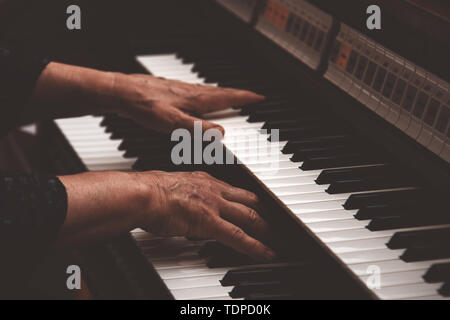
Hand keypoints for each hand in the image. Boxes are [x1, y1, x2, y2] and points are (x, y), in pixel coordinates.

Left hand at [109, 73, 264, 134]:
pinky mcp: (172, 91)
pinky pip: (196, 94)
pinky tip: (199, 102)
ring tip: (230, 101)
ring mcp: (182, 90)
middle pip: (221, 93)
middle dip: (237, 96)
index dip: (244, 98)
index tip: (259, 97)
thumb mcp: (171, 122)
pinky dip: (206, 97)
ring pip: (208, 93)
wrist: (122, 92)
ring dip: (222, 96)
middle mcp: (191, 92)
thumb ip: (196, 128)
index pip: (227, 97)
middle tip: (249, 99)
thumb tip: (219, 133)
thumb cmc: (144, 106)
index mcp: (196, 99)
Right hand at [135, 170, 275, 261]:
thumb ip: (188, 195)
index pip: (235, 190)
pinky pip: (239, 236)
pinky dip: (256, 247)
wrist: (143, 195)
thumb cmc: (150, 192)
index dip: (249, 200)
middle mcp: (214, 190)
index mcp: (206, 180)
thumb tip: (189, 206)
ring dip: (266, 229)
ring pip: (250, 217)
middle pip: (250, 200)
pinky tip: (266, 253)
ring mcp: (214, 205)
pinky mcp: (210, 222)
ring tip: (277, 240)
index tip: (256, 206)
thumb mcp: (175, 187)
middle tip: (277, 222)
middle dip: (266, 212)